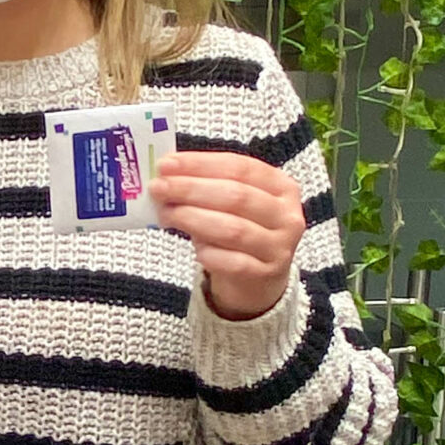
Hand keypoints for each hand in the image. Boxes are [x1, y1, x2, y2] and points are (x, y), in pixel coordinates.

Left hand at [148, 150, 304, 320]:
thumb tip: (166, 175)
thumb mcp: (231, 203)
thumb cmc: (240, 230)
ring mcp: (279, 246)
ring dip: (194, 219)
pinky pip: (235, 263)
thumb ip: (205, 186)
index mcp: (281, 186)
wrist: (259, 279)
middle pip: (236, 196)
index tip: (166, 164)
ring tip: (167, 215)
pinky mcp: (267, 274)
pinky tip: (195, 250)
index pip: (240, 167)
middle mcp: (286, 215)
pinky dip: (210, 254)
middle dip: (191, 189)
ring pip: (234, 229)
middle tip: (158, 188)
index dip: (200, 164)